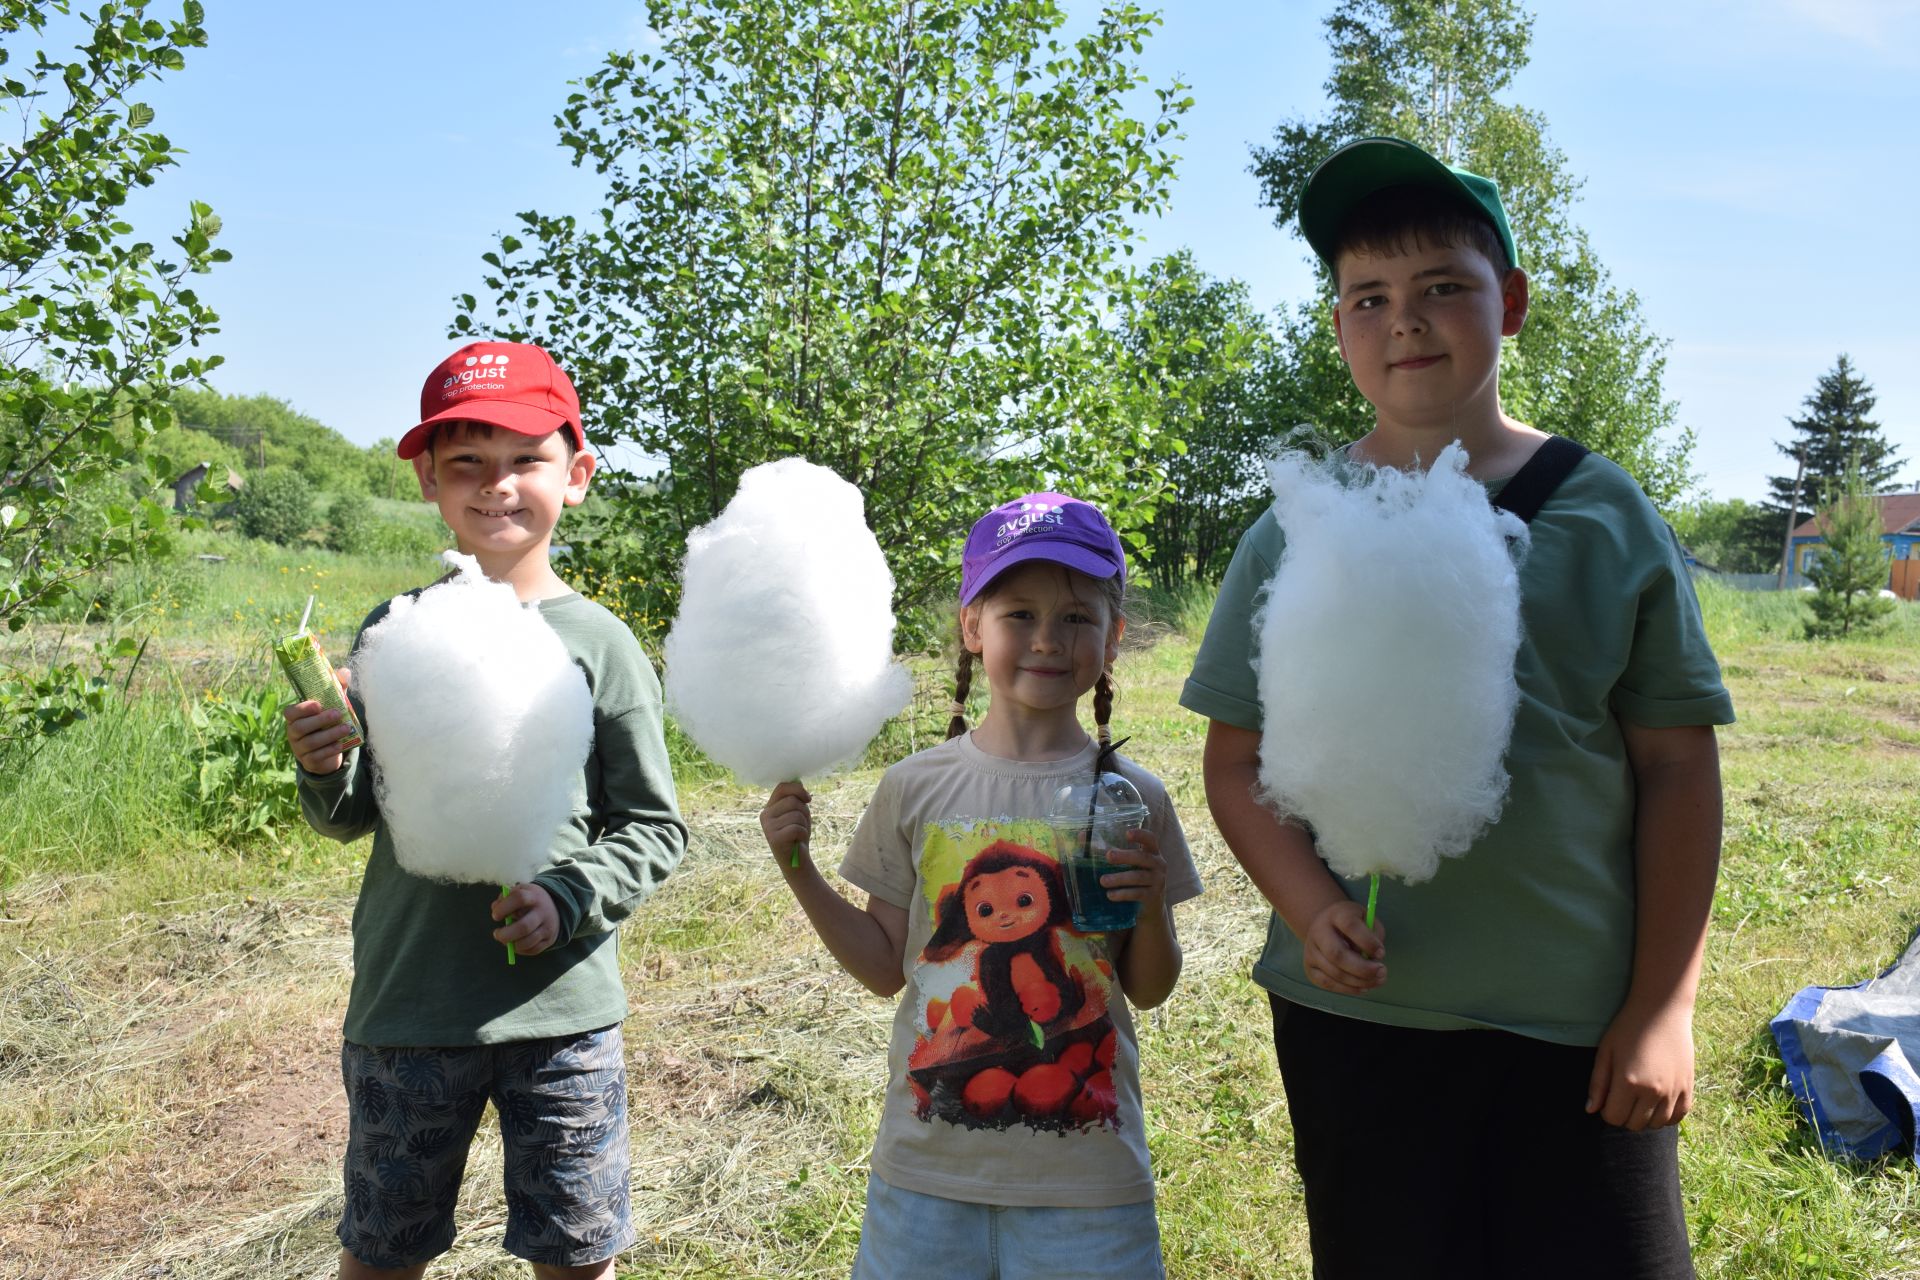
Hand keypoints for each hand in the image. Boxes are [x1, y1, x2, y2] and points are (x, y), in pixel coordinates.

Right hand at [281, 666, 353, 774]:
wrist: (330, 751)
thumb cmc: (328, 723)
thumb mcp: (333, 705)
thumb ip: (337, 690)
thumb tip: (345, 671)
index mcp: (296, 718)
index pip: (290, 712)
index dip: (301, 709)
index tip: (317, 704)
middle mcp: (293, 733)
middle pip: (299, 728)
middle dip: (319, 721)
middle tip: (337, 714)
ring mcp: (299, 749)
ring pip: (309, 743)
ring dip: (328, 735)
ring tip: (345, 728)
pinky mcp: (309, 762)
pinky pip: (316, 757)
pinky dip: (329, 750)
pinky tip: (340, 745)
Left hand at [492, 882, 561, 956]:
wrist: (554, 908)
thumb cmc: (528, 901)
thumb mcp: (519, 893)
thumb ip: (504, 899)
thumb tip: (495, 909)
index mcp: (534, 896)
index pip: (520, 898)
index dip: (504, 908)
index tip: (495, 916)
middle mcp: (543, 911)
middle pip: (524, 927)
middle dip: (506, 934)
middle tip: (496, 934)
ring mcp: (548, 927)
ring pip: (527, 942)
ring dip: (512, 944)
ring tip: (506, 940)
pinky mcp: (549, 940)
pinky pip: (532, 950)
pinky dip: (520, 950)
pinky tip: (516, 943)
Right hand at [760, 781, 811, 870]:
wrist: (796, 860)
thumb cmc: (798, 834)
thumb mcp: (798, 813)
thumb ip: (796, 798)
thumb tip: (798, 783)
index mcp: (769, 806)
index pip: (782, 787)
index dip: (798, 789)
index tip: (808, 799)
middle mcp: (765, 815)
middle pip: (792, 801)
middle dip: (804, 811)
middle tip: (802, 824)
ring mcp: (768, 827)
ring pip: (797, 815)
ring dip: (804, 824)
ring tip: (798, 833)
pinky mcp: (774, 838)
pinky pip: (797, 828)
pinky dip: (803, 834)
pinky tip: (797, 841)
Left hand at [1100, 828, 1167, 909]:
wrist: (1149, 908)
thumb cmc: (1134, 879)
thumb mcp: (1127, 864)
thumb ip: (1108, 849)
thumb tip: (1082, 836)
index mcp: (1152, 852)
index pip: (1150, 839)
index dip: (1140, 835)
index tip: (1127, 834)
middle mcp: (1158, 865)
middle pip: (1143, 857)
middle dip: (1125, 856)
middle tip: (1108, 856)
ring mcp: (1158, 881)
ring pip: (1138, 877)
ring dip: (1120, 878)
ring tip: (1103, 881)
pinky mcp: (1153, 897)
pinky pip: (1138, 894)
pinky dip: (1123, 894)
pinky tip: (1110, 895)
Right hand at [1300, 897, 1386, 994]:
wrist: (1325, 925)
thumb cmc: (1353, 923)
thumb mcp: (1367, 919)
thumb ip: (1374, 934)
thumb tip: (1374, 958)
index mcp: (1336, 914)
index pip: (1350, 926)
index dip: (1367, 941)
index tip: (1382, 953)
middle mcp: (1318, 931)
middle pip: (1336, 953)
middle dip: (1362, 968)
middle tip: (1382, 971)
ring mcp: (1311, 951)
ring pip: (1333, 973)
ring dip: (1359, 981)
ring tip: (1378, 980)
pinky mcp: (1310, 967)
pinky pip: (1328, 984)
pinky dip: (1348, 989)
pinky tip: (1363, 987)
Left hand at [1587, 1001, 1694, 1129]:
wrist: (1662, 1010)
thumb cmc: (1628, 1028)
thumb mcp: (1606, 1052)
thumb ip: (1597, 1084)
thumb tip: (1591, 1110)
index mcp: (1629, 1083)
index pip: (1614, 1118)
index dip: (1607, 1111)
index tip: (1609, 1097)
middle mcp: (1653, 1092)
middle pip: (1634, 1124)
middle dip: (1624, 1115)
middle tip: (1623, 1096)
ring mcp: (1674, 1092)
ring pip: (1656, 1124)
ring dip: (1645, 1117)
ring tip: (1640, 1098)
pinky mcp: (1688, 1089)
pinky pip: (1677, 1117)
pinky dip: (1666, 1116)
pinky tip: (1658, 1102)